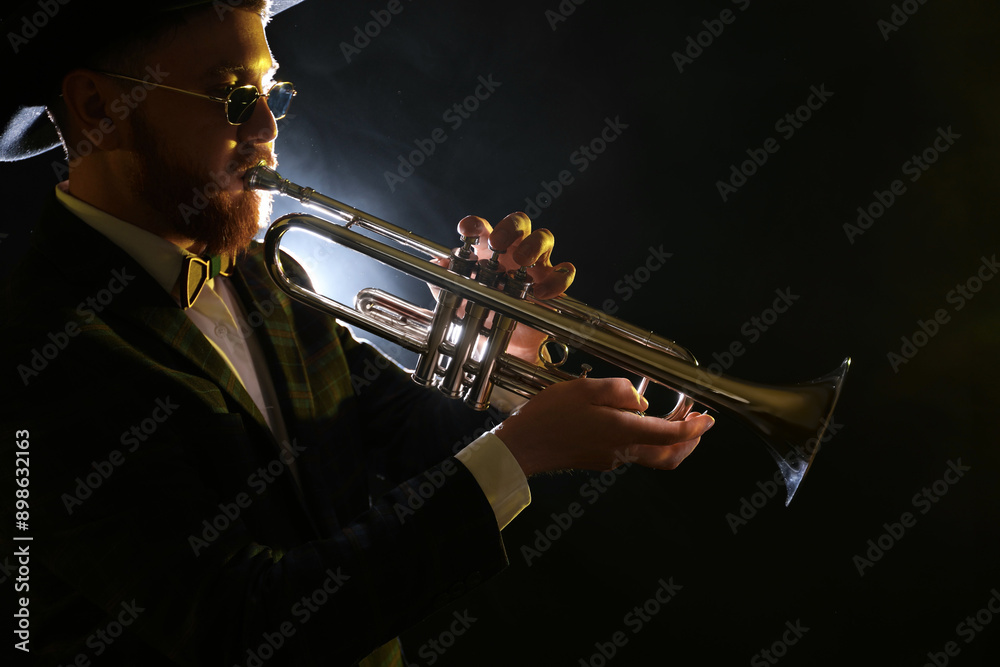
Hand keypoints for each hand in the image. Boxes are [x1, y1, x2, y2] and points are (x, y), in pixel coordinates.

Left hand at [454, 212, 575, 362]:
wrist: (506, 345)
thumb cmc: (485, 314)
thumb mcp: (459, 301)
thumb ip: (445, 282)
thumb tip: (438, 264)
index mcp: (488, 250)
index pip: (483, 228)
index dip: (475, 224)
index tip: (466, 230)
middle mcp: (513, 251)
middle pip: (519, 222)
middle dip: (510, 228)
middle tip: (498, 243)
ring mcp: (536, 264)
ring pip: (544, 238)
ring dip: (534, 246)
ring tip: (521, 262)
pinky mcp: (553, 283)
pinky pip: (565, 272)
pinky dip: (557, 278)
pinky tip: (541, 292)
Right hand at [491, 377, 714, 476]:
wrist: (521, 447)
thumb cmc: (549, 416)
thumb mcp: (585, 389)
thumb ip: (619, 392)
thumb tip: (640, 402)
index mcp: (622, 432)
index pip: (671, 435)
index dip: (694, 428)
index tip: (707, 419)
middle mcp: (621, 451)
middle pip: (668, 456)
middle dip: (689, 442)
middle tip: (697, 424)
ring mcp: (610, 459)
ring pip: (651, 455)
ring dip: (668, 440)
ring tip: (672, 417)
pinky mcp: (598, 460)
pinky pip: (630, 451)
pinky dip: (643, 439)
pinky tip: (632, 420)